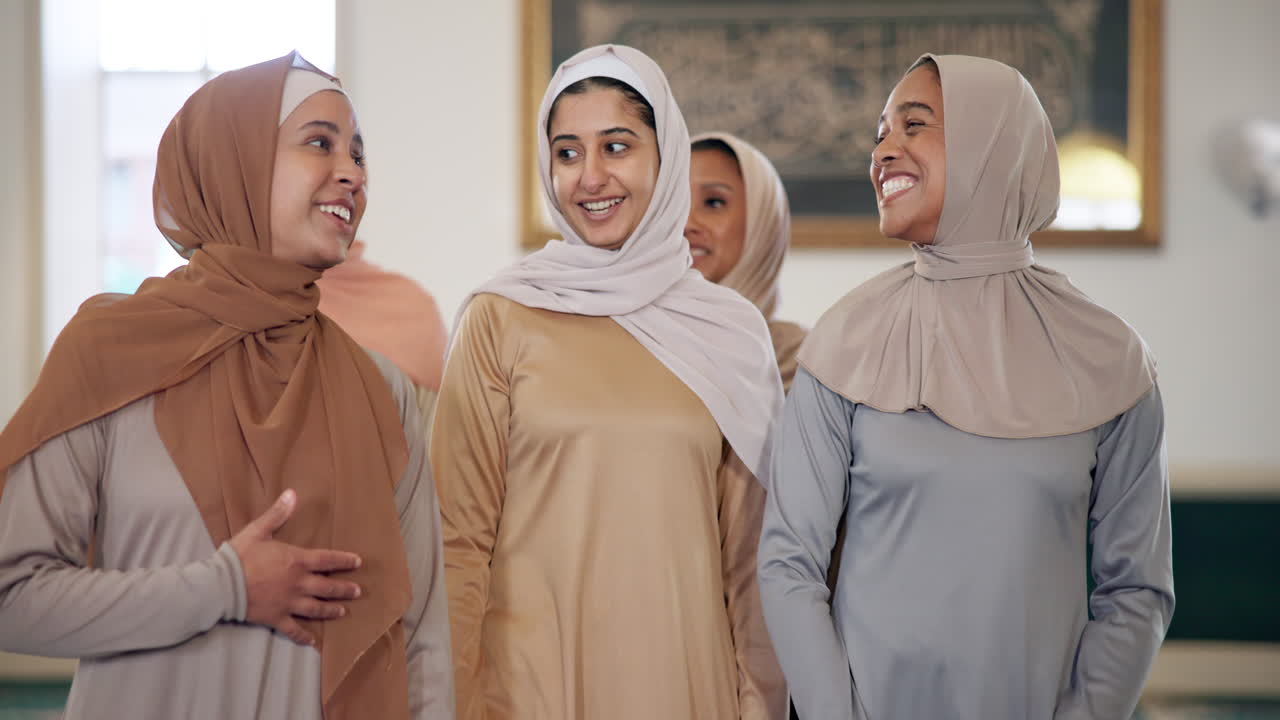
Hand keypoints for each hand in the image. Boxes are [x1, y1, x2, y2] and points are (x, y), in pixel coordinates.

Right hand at [228, 489, 362, 645]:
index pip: (328, 560)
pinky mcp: (276, 618)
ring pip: (316, 609)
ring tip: (343, 612)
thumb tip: (292, 493)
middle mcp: (298, 584)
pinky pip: (293, 629)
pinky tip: (313, 641)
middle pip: (327, 587)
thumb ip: (277, 514)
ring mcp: (288, 603)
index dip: (344, 561)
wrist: (220, 585)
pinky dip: (303, 636)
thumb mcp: (258, 530)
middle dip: (344, 589)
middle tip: (357, 591)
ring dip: (331, 610)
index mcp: (296, 561)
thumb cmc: (239, 556)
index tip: (357, 562)